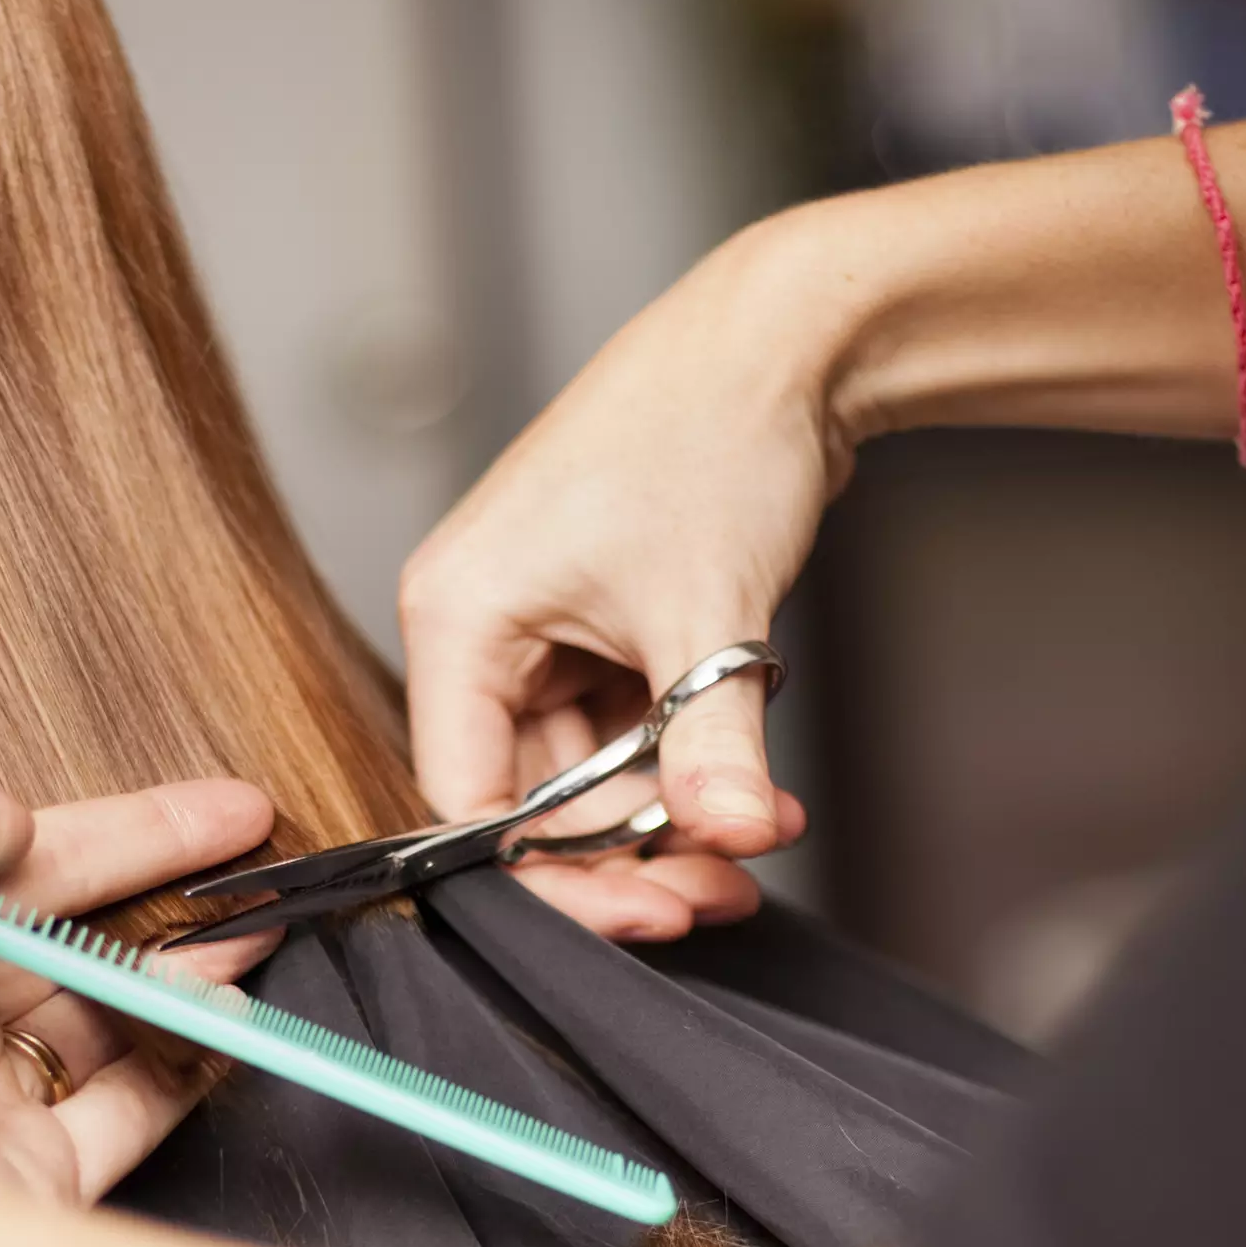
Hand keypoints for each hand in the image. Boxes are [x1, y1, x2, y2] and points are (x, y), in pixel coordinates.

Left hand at [0, 738, 275, 1246]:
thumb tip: (2, 826)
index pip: (13, 861)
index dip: (120, 829)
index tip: (214, 810)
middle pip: (66, 940)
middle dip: (173, 899)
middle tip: (260, 873)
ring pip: (99, 1021)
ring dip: (185, 976)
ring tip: (253, 943)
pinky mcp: (28, 1172)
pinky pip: (127, 1108)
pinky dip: (185, 1062)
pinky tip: (226, 1022)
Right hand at [399, 215, 834, 942]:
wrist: (787, 337)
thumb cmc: (712, 431)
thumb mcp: (709, 613)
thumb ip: (714, 744)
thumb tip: (732, 838)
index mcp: (458, 616)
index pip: (467, 802)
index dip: (556, 875)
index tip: (654, 909)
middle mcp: (479, 625)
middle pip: (528, 798)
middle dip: (631, 851)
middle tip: (723, 889)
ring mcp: (538, 625)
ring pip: (583, 774)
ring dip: (667, 814)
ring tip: (757, 833)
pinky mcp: (596, 622)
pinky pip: (621, 731)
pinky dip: (682, 764)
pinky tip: (749, 789)